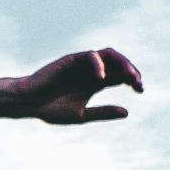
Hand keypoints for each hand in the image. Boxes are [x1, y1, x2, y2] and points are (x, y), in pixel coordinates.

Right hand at [12, 48, 142, 124]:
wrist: (28, 103)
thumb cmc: (50, 109)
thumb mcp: (81, 115)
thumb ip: (103, 112)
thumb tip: (126, 112)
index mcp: (94, 83)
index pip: (120, 76)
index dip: (133, 80)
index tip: (141, 90)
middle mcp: (91, 71)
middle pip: (118, 63)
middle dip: (131, 71)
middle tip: (138, 84)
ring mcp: (81, 64)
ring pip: (108, 55)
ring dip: (121, 63)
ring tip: (128, 77)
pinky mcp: (71, 60)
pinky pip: (89, 56)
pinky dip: (98, 64)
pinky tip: (101, 78)